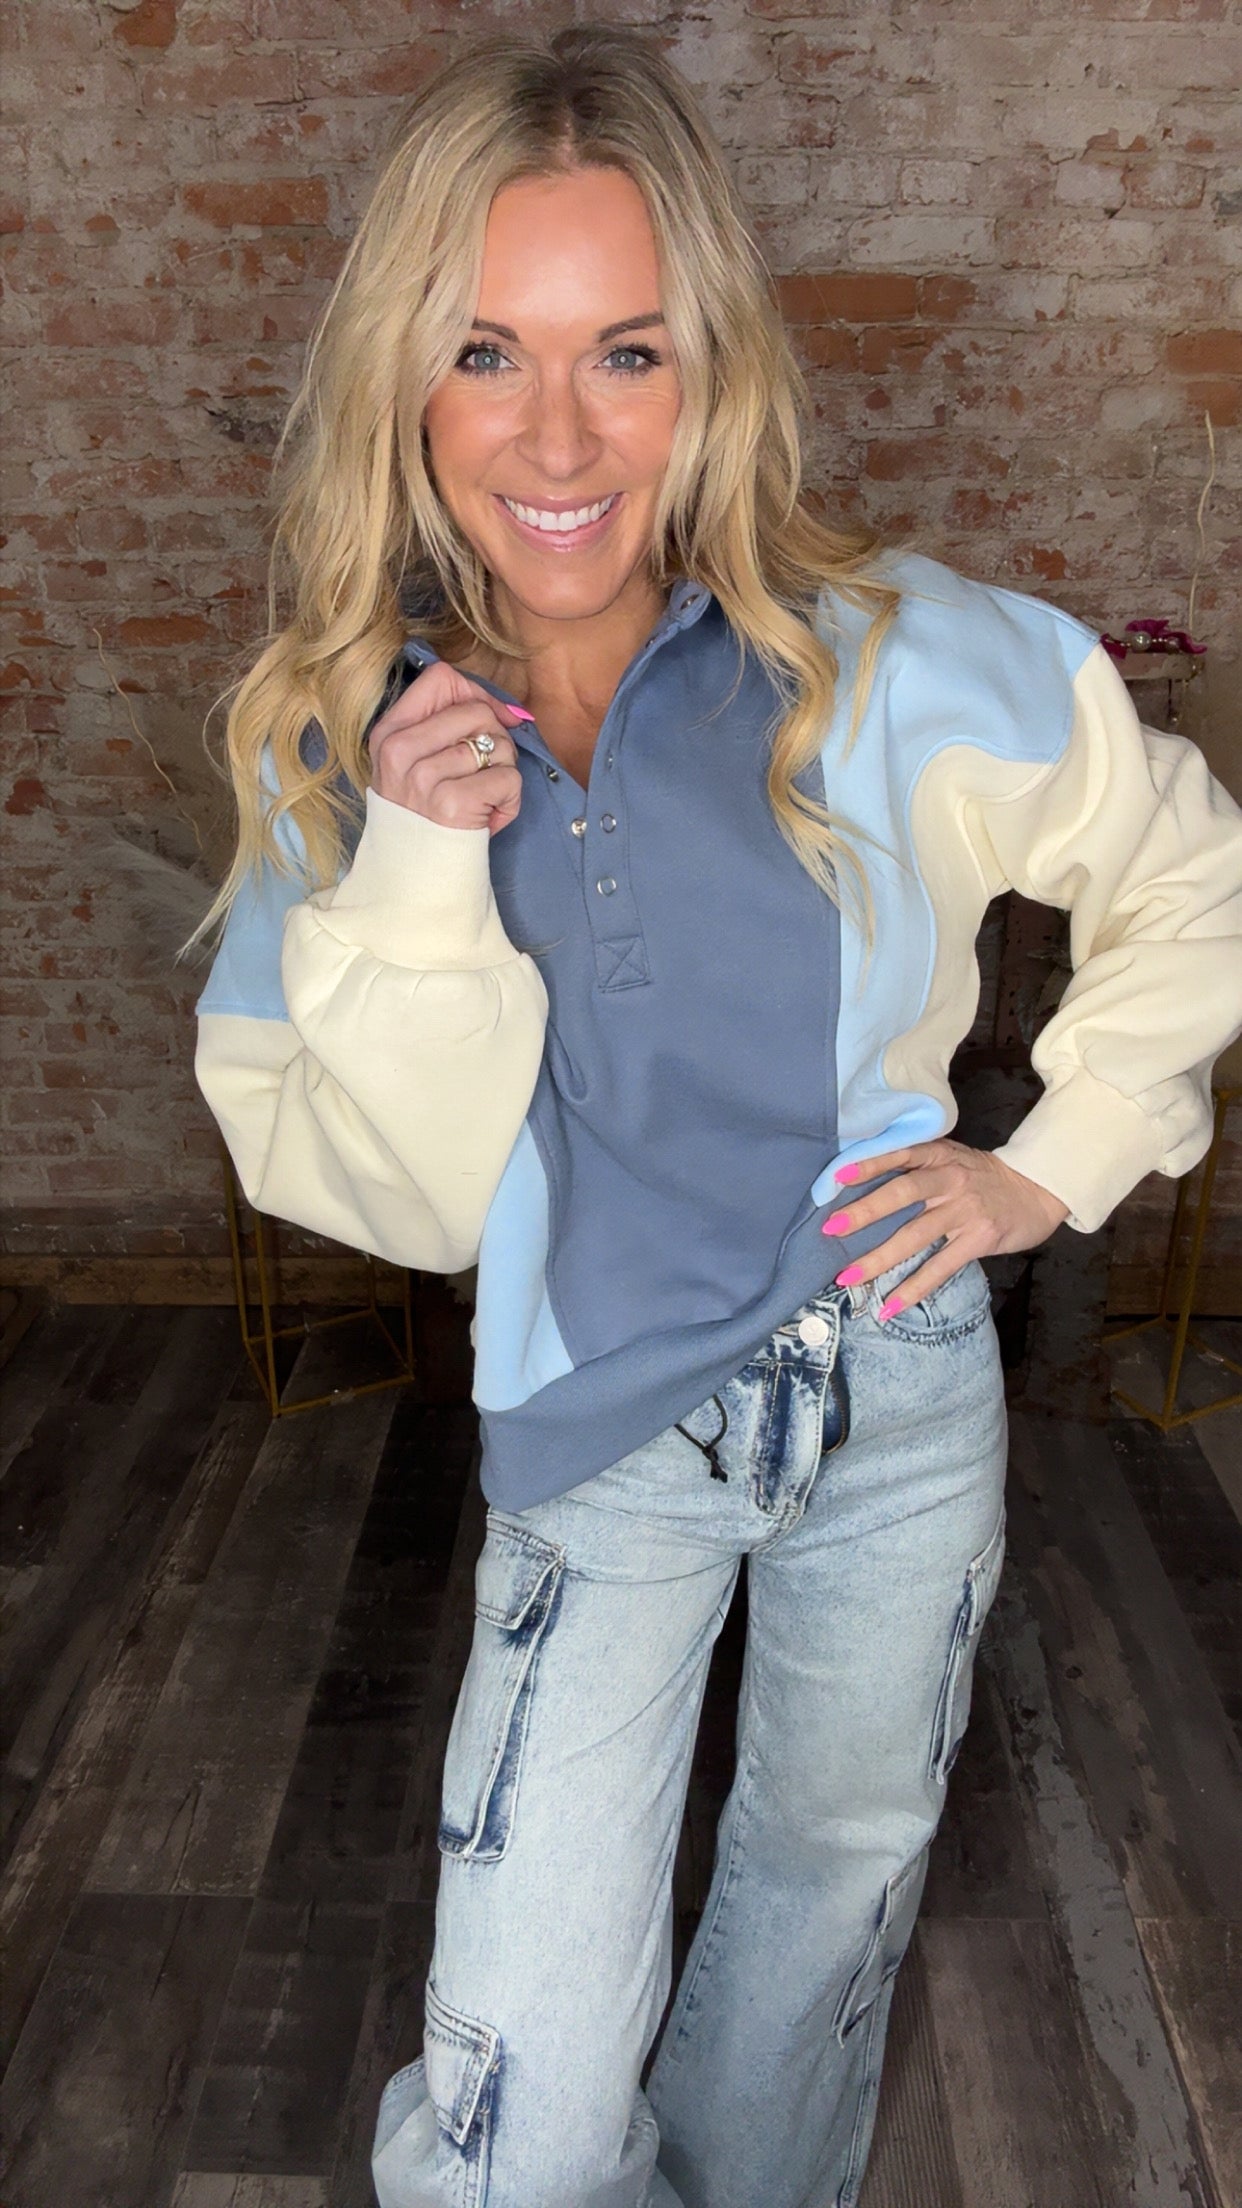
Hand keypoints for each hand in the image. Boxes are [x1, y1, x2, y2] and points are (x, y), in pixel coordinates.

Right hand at [368, 658, 529, 836]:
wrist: (416, 876)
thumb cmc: (427, 816)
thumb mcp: (415, 764)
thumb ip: (448, 725)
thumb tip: (510, 712)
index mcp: (388, 734)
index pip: (439, 678)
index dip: (474, 695)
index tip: (485, 723)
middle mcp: (399, 752)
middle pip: (477, 710)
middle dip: (496, 740)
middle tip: (484, 773)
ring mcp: (423, 778)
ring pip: (499, 744)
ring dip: (504, 773)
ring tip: (484, 799)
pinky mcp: (452, 803)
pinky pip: (509, 778)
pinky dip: (511, 800)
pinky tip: (491, 816)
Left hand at [823, 1138, 1070, 1318]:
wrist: (1037, 1190)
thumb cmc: (984, 1176)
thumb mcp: (954, 1158)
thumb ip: (919, 1166)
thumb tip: (866, 1184)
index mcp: (940, 1156)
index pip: (900, 1154)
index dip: (869, 1164)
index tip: (837, 1176)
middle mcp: (950, 1179)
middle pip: (902, 1194)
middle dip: (865, 1212)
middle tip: (831, 1229)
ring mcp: (965, 1210)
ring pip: (915, 1236)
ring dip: (878, 1259)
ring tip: (848, 1277)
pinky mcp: (978, 1239)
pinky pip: (939, 1267)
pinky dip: (913, 1288)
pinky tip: (890, 1305)